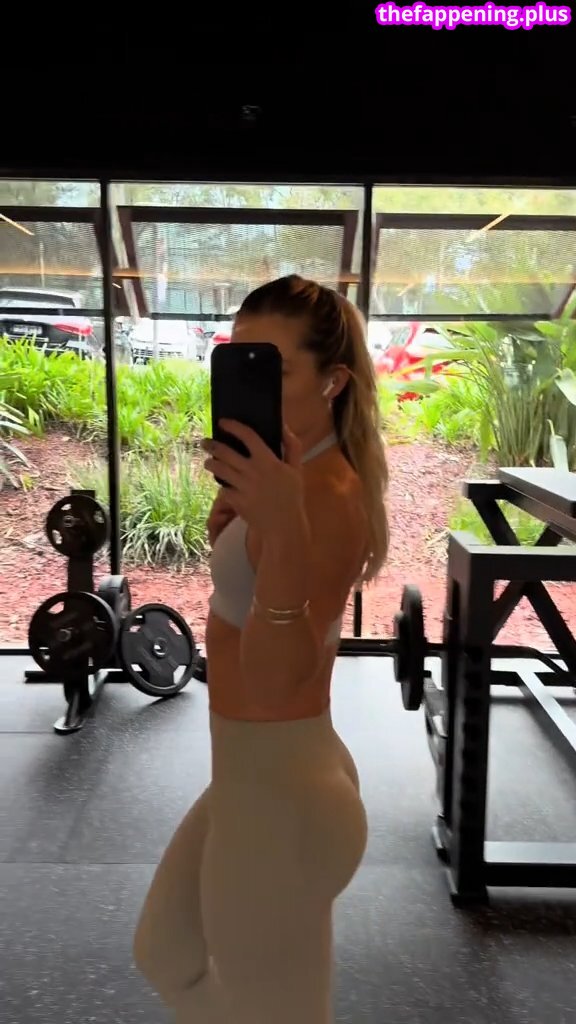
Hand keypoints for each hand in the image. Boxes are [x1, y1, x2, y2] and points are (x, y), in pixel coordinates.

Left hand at [202, 420, 303, 535]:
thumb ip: (292, 446)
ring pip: (219, 469)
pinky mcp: (236, 501)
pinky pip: (222, 488)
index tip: (223, 422)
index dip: (233, 426)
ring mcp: (243, 487)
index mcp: (268, 461)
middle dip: (211, 445)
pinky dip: (221, 484)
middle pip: (225, 452)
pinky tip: (220, 482)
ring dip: (210, 463)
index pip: (247, 436)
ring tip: (208, 462)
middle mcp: (253, 472)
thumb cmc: (291, 495)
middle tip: (205, 442)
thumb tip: (283, 426)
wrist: (284, 525)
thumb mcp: (296, 469)